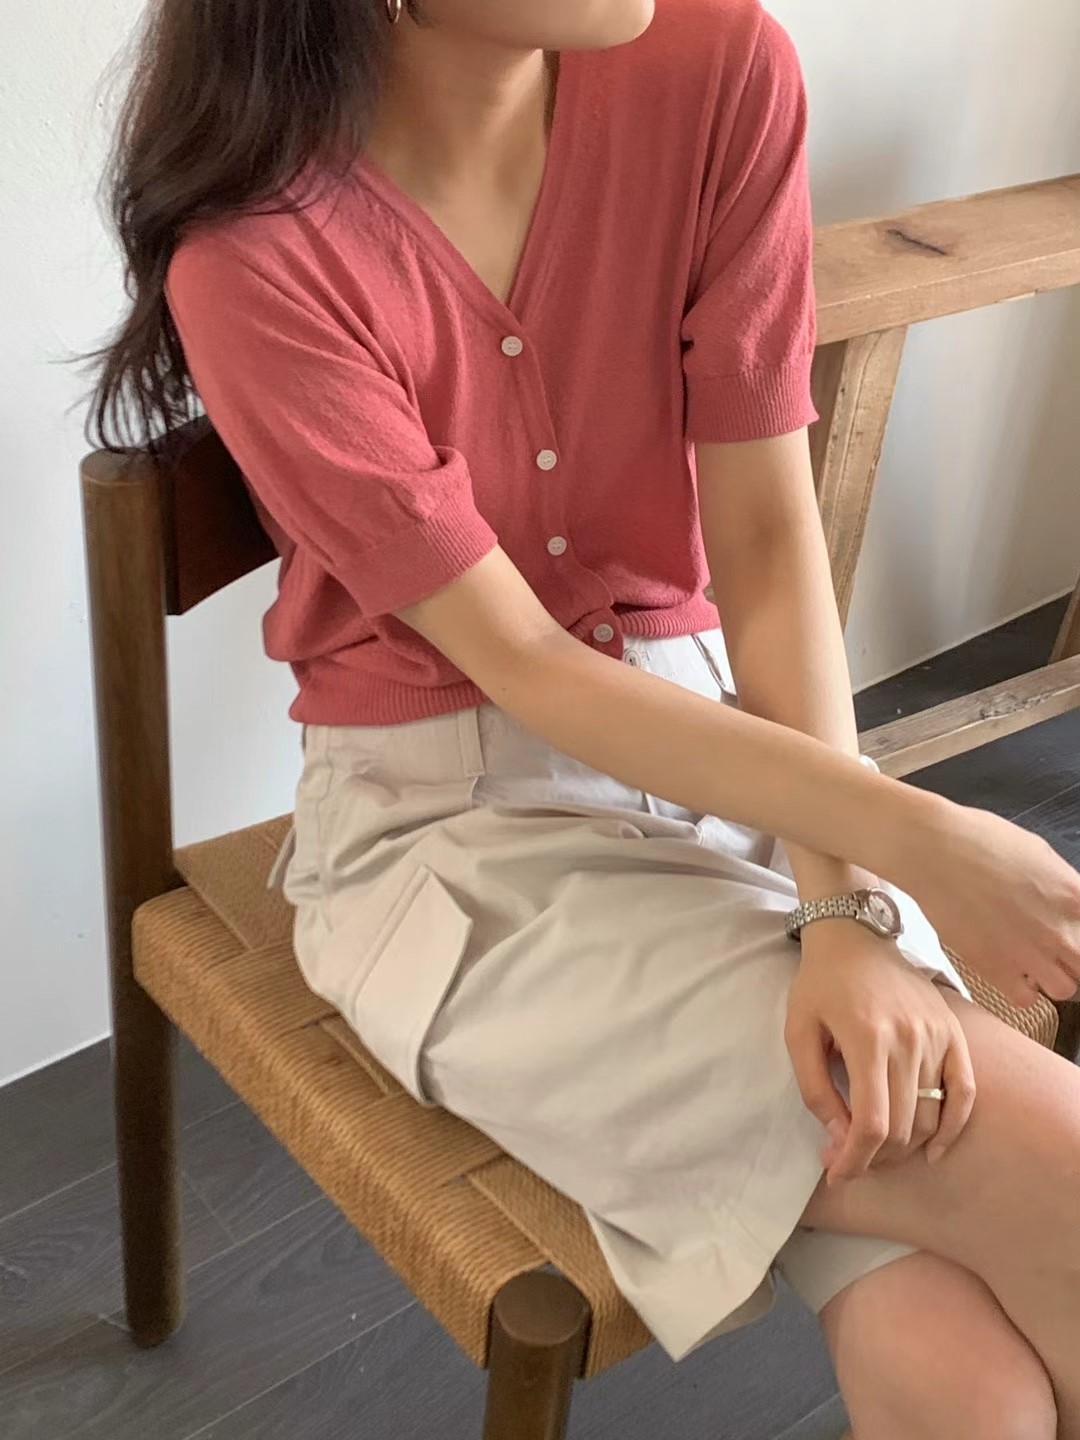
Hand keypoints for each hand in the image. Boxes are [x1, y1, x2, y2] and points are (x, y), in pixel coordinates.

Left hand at [785, 922, 975, 1183]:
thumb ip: (814, 1088)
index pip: (872, 1123)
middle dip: (873, 1157)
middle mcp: (909, 1040)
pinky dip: (952, 1128)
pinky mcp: (954, 1033)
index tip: (837, 1173)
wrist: (856, 936)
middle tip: (847, 1159)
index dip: (855, 1160)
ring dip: (904, 1147)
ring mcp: (938, 1037)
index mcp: (867, 1038)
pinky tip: (933, 1150)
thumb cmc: (820, 984)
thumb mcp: (798, 1032)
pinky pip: (964, 1093)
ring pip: (930, 1117)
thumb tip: (838, 1137)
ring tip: (875, 1149)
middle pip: (902, 1127)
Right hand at [892, 798, 1079, 1006]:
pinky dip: (1022, 990)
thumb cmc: (979, 840)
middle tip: (1054, 948)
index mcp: (1074, 897)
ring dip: (1052, 976)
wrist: (932, 851)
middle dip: (1072, 958)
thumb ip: (1062, 885)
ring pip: (1064, 989)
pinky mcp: (995, 969)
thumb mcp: (1038, 852)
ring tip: (1032, 960)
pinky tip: (1010, 970)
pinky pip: (1026, 1000)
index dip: (1078, 931)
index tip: (1068, 930)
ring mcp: (1029, 953)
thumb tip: (1067, 901)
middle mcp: (1058, 930)